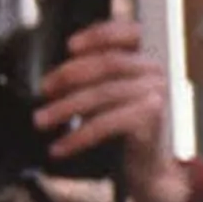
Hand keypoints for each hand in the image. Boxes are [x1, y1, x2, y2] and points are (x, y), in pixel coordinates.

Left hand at [37, 16, 194, 201]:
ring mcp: (159, 97)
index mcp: (152, 58)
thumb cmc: (132, 128)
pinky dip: (78, 136)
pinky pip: (106, 124)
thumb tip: (58, 74)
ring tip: (42, 120)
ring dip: (64, 108)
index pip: (128, 33)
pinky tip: (62, 146)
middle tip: (45, 89)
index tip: (70, 46)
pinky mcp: (151, 123)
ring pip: (102, 94)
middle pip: (109, 63)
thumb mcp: (118, 94)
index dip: (98, 35)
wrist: (154, 168)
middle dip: (69, 74)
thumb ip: (99, 76)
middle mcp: (160, 73)